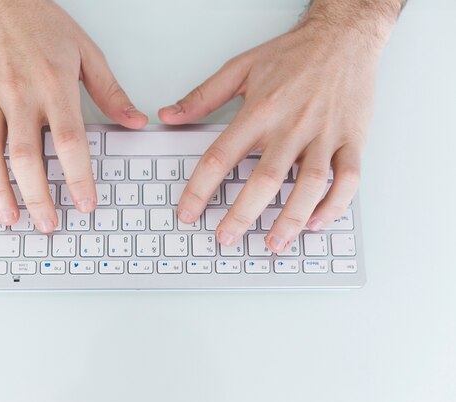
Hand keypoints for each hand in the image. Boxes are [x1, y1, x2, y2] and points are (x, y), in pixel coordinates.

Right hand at [0, 0, 146, 231]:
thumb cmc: (42, 23)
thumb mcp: (87, 53)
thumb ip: (111, 92)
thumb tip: (135, 122)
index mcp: (53, 86)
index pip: (69, 142)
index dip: (79, 179)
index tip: (86, 204)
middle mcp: (18, 94)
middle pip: (25, 158)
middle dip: (37, 198)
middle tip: (47, 224)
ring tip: (10, 217)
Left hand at [159, 1, 397, 252]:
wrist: (345, 36)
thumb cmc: (294, 53)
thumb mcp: (241, 68)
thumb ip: (202, 96)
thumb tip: (169, 116)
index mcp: (260, 111)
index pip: (221, 157)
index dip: (199, 190)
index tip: (188, 212)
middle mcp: (292, 126)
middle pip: (265, 179)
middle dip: (242, 215)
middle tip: (226, 238)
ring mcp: (325, 135)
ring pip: (310, 185)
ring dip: (291, 219)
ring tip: (273, 244)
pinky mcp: (353, 140)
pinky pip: (348, 179)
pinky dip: (334, 205)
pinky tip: (315, 222)